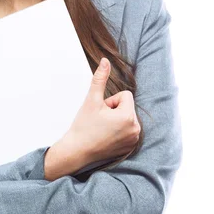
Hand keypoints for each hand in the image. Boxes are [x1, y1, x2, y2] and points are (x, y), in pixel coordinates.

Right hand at [51, 58, 140, 175]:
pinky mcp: (131, 147)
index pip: (125, 95)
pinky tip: (106, 137)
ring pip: (127, 117)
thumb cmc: (83, 126)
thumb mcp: (91, 100)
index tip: (100, 113)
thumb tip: (105, 61)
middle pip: (127, 106)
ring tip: (102, 130)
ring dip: (116, 120)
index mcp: (128, 116)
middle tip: (100, 122)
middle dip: (114, 110)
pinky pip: (127, 129)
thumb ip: (100, 78)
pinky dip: (118, 130)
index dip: (110, 101)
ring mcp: (134, 139)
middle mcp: (136, 129)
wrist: (77, 152)